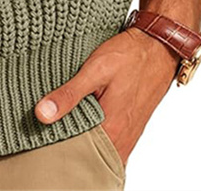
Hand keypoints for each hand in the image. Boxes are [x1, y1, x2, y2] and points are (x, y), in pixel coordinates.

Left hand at [33, 27, 179, 166]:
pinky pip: (109, 139)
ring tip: (64, 120)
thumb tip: (42, 114)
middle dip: (68, 143)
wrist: (158, 47)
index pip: (77, 153)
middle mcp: (122, 139)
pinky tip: (83, 117)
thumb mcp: (94, 70)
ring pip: (99, 147)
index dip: (57, 143)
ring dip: (82, 137)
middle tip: (49, 127)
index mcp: (112, 130)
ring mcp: (128, 135)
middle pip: (88, 154)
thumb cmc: (129, 57)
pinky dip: (95, 132)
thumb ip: (69, 94)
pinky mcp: (129, 126)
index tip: (42, 131)